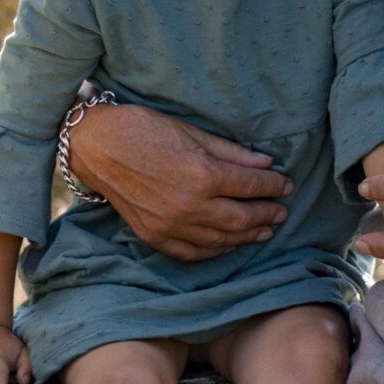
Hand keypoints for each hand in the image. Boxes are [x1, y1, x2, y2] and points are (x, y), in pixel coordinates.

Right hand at [64, 102, 290, 261]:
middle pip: (240, 218)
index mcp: (201, 174)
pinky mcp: (154, 236)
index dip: (273, 186)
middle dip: (265, 215)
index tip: (287, 185)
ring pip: (220, 240)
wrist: (97, 146)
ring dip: (246, 236)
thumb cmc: (143, 130)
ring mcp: (170, 225)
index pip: (250, 186)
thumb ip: (230, 153)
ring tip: (263, 230)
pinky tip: (227, 244)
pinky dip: (214, 251)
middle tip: (281, 212)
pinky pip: (192, 253)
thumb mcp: (191, 132)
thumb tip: (266, 165)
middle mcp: (189, 205)